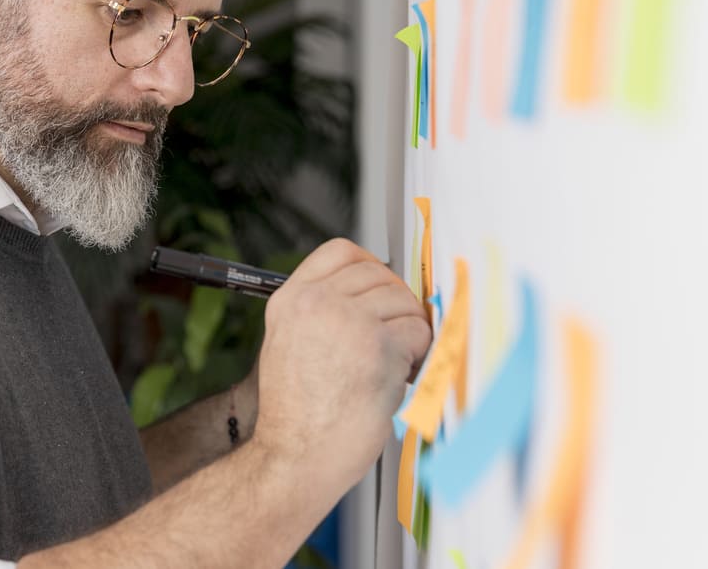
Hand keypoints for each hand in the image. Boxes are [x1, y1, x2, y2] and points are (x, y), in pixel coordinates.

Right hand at [250, 239, 431, 496]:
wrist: (294, 456)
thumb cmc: (296, 416)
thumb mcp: (288, 344)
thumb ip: (320, 312)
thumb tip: (372, 295)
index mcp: (290, 300)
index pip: (340, 251)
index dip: (370, 265)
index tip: (381, 287)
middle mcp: (316, 302)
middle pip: (379, 274)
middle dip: (395, 303)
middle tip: (394, 335)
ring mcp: (348, 320)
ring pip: (403, 301)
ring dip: (408, 330)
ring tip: (392, 362)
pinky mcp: (378, 345)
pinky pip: (419, 330)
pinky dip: (418, 352)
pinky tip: (400, 374)